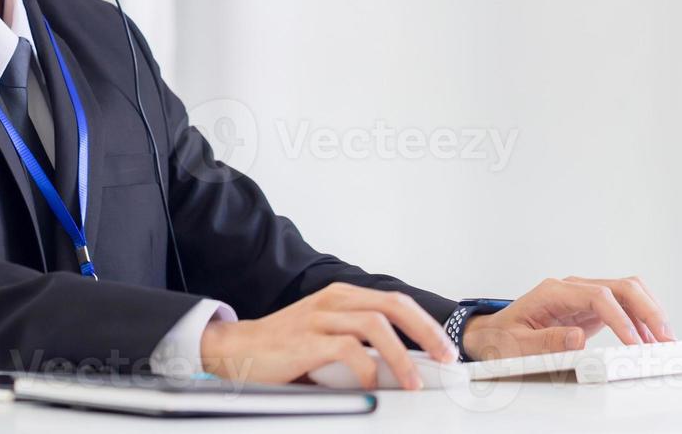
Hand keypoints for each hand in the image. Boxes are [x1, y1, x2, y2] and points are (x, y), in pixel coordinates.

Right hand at [198, 282, 456, 389]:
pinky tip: (373, 384)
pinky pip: (347, 348)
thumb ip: (358, 344)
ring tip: (414, 381)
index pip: (395, 301)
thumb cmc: (283, 348)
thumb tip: (400, 367)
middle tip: (444, 357)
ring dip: (401, 354)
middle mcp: (334, 300)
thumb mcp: (326, 338)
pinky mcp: (307, 339)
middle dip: (425, 332)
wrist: (237, 350)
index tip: (444, 347)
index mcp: (342, 297)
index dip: (425, 323)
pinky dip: (366, 367)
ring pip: (375, 324)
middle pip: (393, 305)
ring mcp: (320, 317)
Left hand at [460, 275, 674, 361]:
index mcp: (554, 291)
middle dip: (648, 310)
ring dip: (650, 313)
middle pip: (621, 286)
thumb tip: (578, 337)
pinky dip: (641, 321)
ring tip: (665, 340)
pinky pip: (623, 307)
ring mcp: (584, 295)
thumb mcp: (517, 345)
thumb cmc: (503, 338)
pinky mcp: (591, 307)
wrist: (494, 334)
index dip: (621, 319)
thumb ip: (546, 341)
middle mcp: (573, 287)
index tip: (636, 343)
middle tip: (666, 339)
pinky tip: (650, 339)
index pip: (599, 296)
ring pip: (627, 292)